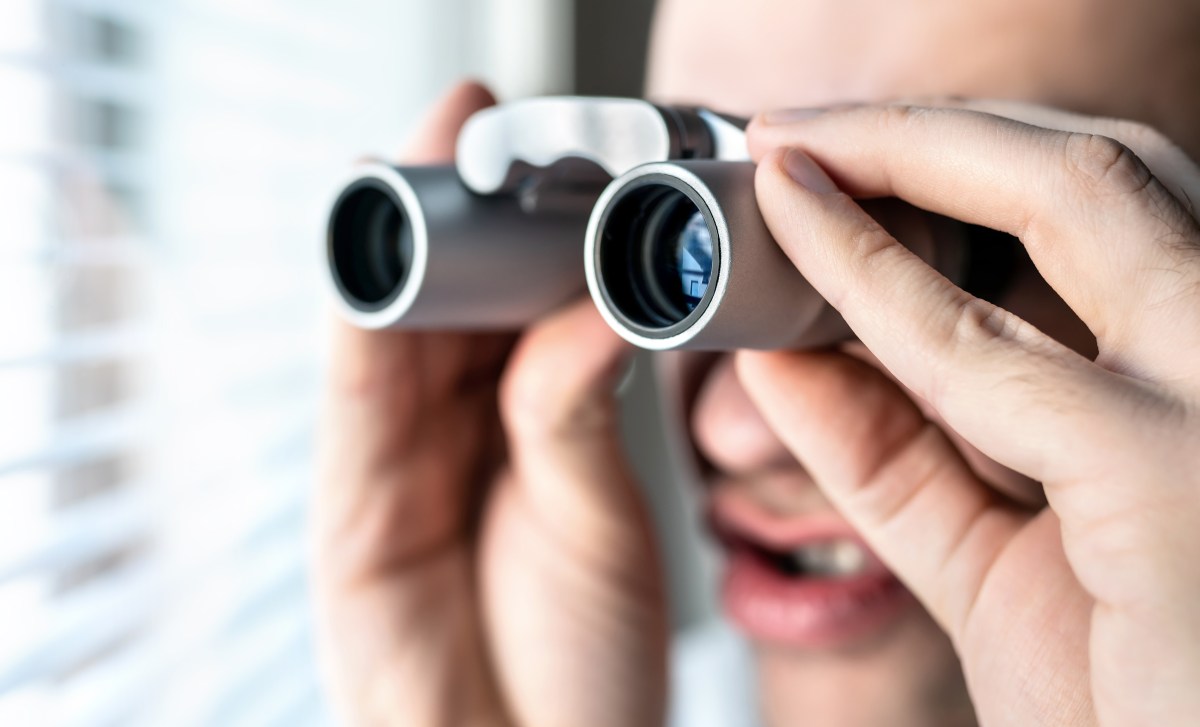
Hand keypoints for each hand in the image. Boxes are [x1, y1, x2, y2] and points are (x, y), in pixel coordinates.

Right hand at [312, 81, 667, 726]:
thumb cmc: (581, 659)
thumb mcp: (596, 512)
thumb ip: (576, 407)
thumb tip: (597, 297)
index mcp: (517, 424)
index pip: (506, 303)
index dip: (518, 224)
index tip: (545, 149)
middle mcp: (448, 438)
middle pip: (437, 302)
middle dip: (450, 210)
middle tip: (473, 121)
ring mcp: (390, 473)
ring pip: (383, 337)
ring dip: (399, 248)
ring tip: (424, 158)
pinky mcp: (348, 522)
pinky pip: (352, 412)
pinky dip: (361, 336)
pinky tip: (384, 272)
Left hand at [738, 102, 1199, 725]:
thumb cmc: (1130, 700)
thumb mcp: (990, 558)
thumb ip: (891, 454)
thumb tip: (782, 355)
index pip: (1106, 218)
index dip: (965, 168)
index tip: (838, 165)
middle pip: (1104, 171)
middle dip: (933, 133)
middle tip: (802, 130)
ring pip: (1075, 197)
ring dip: (905, 153)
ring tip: (790, 147)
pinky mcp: (1176, 474)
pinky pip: (984, 352)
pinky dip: (872, 287)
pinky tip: (798, 244)